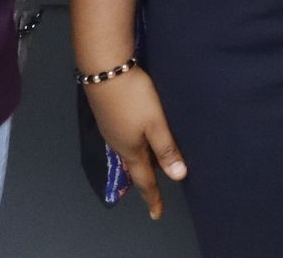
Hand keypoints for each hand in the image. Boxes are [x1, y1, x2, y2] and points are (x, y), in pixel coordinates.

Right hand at [84, 69, 186, 219]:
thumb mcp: (155, 123)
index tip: (157, 214)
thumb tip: (178, 177)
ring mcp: (111, 129)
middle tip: (159, 189)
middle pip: (136, 167)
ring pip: (129, 152)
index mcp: (131, 150)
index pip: (144, 180)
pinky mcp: (108, 116)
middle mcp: (118, 144)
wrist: (103, 69)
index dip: (153, 197)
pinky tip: (140, 137)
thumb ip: (166, 148)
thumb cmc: (134, 97)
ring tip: (153, 165)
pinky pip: (124, 139)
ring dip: (142, 160)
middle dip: (148, 179)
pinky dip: (136, 145)